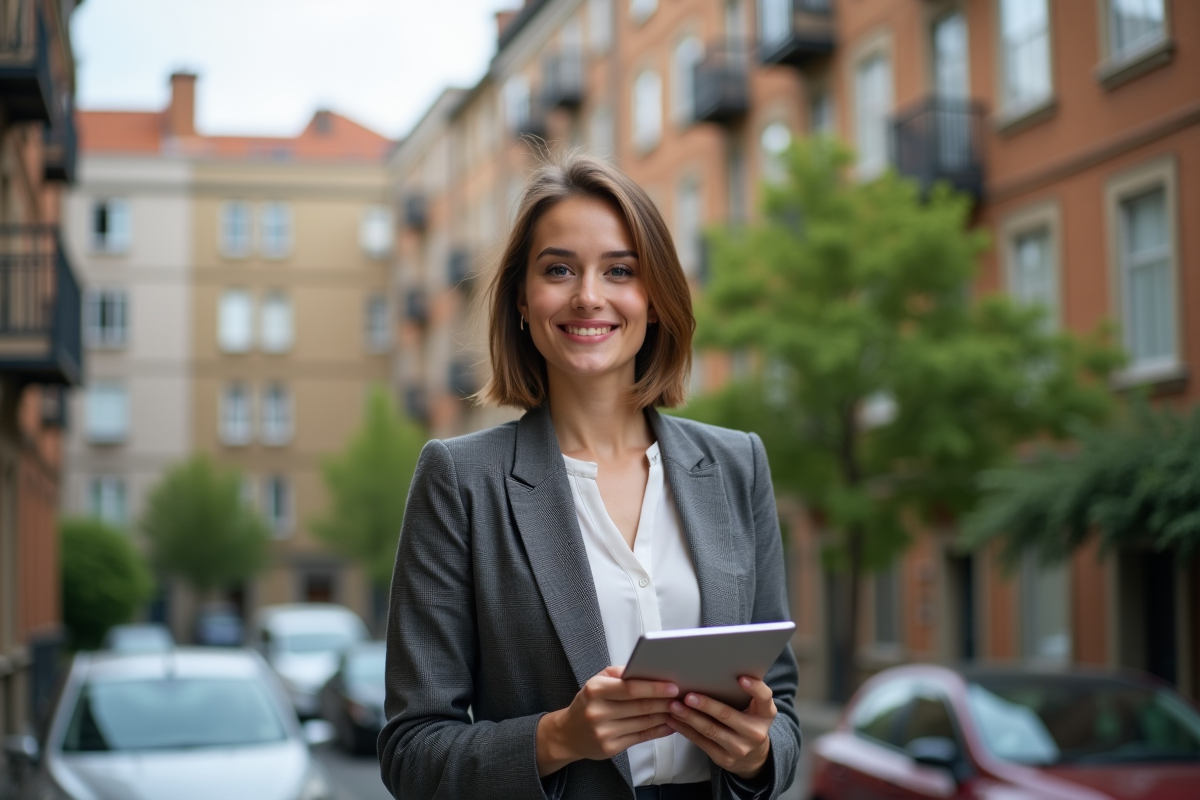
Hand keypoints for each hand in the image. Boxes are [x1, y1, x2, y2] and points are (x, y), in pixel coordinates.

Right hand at [536, 666, 678, 776]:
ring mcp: (604, 732)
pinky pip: (641, 737)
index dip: (653, 687)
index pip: (630, 688)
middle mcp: (598, 712)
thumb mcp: (596, 682)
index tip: (672, 686)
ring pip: (643, 722)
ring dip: (665, 715)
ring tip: (679, 708)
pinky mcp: (610, 748)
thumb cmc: (587, 703)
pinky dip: (658, 731)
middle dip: (665, 701)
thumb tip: (646, 669)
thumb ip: (619, 674)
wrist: (568, 733)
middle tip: (682, 696)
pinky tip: (670, 724)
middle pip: (640, 706)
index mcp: (595, 691)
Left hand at [666, 676, 775, 779]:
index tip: (741, 678)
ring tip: (674, 706)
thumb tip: (717, 670)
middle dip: (706, 705)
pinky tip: (674, 720)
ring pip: (710, 730)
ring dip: (689, 717)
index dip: (754, 688)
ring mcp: (740, 748)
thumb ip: (747, 693)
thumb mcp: (758, 708)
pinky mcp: (724, 759)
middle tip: (688, 696)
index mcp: (766, 714)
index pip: (764, 698)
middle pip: (728, 715)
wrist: (754, 757)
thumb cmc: (750, 721)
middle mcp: (755, 732)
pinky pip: (701, 742)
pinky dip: (685, 730)